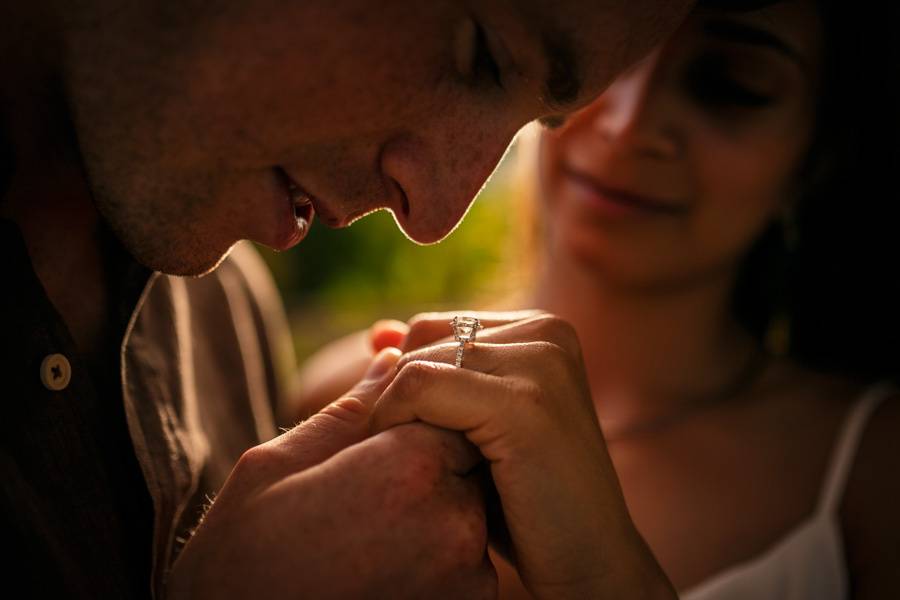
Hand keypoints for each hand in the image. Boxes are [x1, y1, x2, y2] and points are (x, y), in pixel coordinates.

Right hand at [168, 348, 496, 598]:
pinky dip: (437, 562)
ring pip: (469, 515)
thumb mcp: (278, 466)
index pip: (445, 410)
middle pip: (465, 462)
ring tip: (370, 539)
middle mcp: (452, 519)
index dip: (410, 425)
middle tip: (369, 498)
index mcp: (407, 465)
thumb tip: (391, 360)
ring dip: (434, 516)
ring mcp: (465, 576)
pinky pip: (468, 567)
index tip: (372, 452)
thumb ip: (350, 409)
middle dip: (428, 468)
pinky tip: (382, 570)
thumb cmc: (244, 554)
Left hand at [370, 311, 675, 599]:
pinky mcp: (523, 403)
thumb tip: (379, 334)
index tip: (401, 433)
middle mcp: (548, 333)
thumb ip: (437, 373)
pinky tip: (407, 467)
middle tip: (396, 454)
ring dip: (392, 415)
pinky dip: (394, 423)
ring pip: (415, 363)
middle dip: (393, 398)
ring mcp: (541, 363)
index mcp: (544, 330)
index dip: (402, 382)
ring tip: (405, 464)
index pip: (432, 328)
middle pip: (422, 341)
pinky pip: (419, 387)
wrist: (591, 559)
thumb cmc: (529, 500)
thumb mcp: (478, 424)